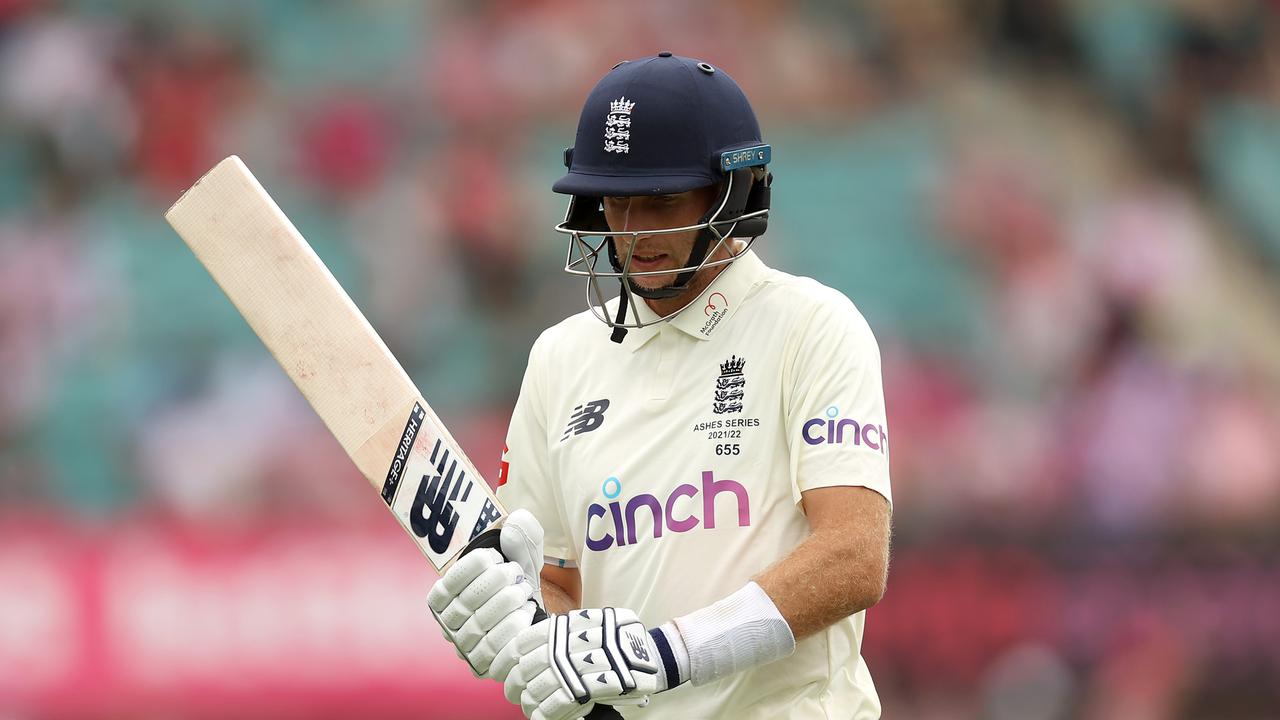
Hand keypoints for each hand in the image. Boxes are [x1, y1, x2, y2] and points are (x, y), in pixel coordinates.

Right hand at [427, 509, 544, 680]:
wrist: (534, 614)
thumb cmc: (518, 581)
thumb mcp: (521, 554)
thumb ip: (520, 535)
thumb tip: (516, 523)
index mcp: (442, 596)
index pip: (448, 582)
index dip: (473, 566)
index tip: (496, 556)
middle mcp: (448, 624)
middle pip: (467, 602)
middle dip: (496, 582)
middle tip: (516, 573)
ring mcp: (465, 648)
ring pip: (482, 625)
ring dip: (508, 602)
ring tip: (524, 591)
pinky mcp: (484, 666)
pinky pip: (497, 650)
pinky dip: (515, 625)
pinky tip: (528, 612)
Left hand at [504, 608, 680, 719]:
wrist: (650, 657)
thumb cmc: (615, 643)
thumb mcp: (588, 627)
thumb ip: (562, 635)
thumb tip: (522, 651)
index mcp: (569, 625)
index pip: (528, 639)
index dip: (512, 655)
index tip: (505, 667)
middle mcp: (572, 642)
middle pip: (530, 665)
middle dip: (516, 682)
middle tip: (513, 691)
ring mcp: (581, 665)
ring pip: (541, 685)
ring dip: (530, 699)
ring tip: (527, 704)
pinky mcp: (591, 686)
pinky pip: (559, 702)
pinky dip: (546, 712)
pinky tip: (539, 716)